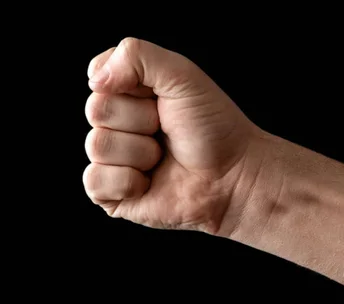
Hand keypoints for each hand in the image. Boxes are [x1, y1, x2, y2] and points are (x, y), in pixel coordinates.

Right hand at [83, 38, 262, 233]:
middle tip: (167, 130)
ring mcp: (114, 160)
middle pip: (97, 110)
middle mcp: (118, 125)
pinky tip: (150, 183)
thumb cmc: (214, 127)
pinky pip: (94, 181)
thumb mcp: (181, 75)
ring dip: (140, 152)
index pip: (99, 77)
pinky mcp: (113, 195)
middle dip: (141, 120)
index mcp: (130, 94)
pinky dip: (127, 182)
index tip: (162, 98)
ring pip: (97, 146)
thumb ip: (136, 55)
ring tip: (163, 158)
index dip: (131, 88)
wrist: (234, 175)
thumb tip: (95, 79)